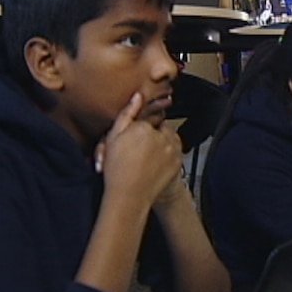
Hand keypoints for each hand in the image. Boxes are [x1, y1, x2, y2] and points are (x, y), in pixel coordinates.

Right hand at [97, 93, 182, 208]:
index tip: (134, 142)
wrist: (129, 195)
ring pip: (169, 138)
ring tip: (148, 158)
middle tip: (141, 151)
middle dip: (153, 135)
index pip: (147, 121)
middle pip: (160, 128)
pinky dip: (169, 154)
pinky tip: (156, 163)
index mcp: (143, 128)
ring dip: (163, 143)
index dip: (140, 131)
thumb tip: (138, 96)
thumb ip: (126, 115)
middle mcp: (160, 136)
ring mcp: (171, 149)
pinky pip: (175, 151)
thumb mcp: (113, 138)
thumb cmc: (116, 168)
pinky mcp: (178, 160)